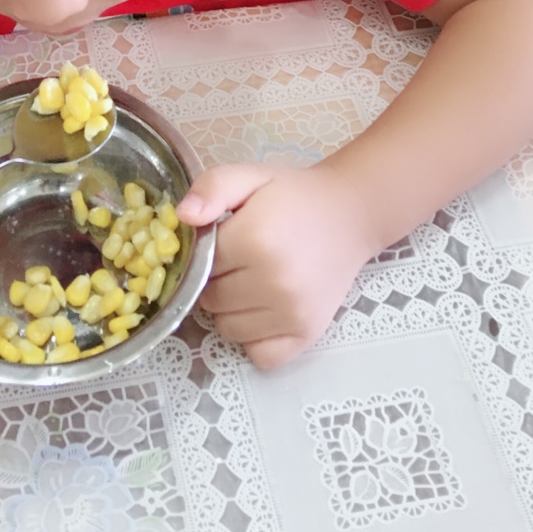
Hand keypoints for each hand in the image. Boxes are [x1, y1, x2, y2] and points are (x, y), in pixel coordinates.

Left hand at [176, 161, 377, 369]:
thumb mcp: (250, 176)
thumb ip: (211, 188)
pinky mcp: (306, 335)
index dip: (206, 251)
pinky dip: (255, 338)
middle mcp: (274, 283)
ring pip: (228, 329)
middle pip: (210, 299)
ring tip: (253, 281)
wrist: (349, 215)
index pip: (199, 263)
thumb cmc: (294, 197)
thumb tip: (183, 217)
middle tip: (241, 259)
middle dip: (216, 280)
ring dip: (231, 309)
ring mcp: (292, 314)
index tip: (224, 239)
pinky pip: (259, 355)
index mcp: (255, 239)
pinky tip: (265, 309)